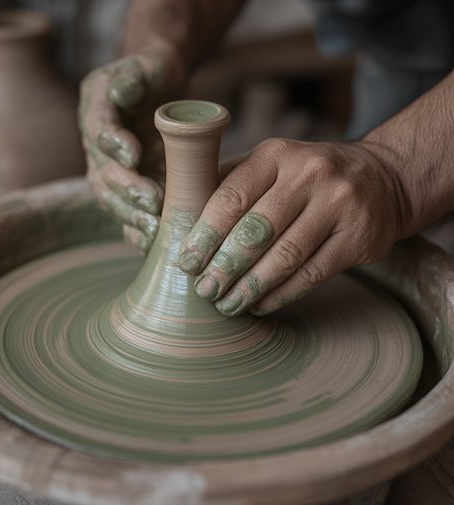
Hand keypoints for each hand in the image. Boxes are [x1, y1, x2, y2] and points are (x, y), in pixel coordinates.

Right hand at [79, 50, 183, 251]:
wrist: (157, 89)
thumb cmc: (151, 73)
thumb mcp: (145, 65)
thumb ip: (133, 76)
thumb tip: (121, 91)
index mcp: (95, 112)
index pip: (98, 130)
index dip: (112, 145)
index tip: (132, 156)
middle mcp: (95, 148)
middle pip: (105, 174)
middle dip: (128, 189)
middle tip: (152, 200)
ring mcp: (108, 173)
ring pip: (113, 200)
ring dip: (132, 216)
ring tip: (154, 226)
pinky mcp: (126, 191)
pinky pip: (126, 215)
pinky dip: (137, 231)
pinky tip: (153, 242)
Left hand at [177, 138, 406, 316]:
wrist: (381, 179)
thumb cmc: (300, 182)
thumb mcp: (266, 168)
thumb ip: (222, 188)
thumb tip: (166, 224)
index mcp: (276, 155)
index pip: (231, 197)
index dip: (204, 235)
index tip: (186, 264)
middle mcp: (310, 174)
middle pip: (255, 231)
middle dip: (223, 267)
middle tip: (204, 292)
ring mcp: (339, 204)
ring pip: (284, 257)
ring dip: (249, 288)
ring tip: (226, 306)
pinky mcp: (359, 237)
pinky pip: (310, 274)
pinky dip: (279, 295)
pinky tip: (258, 305)